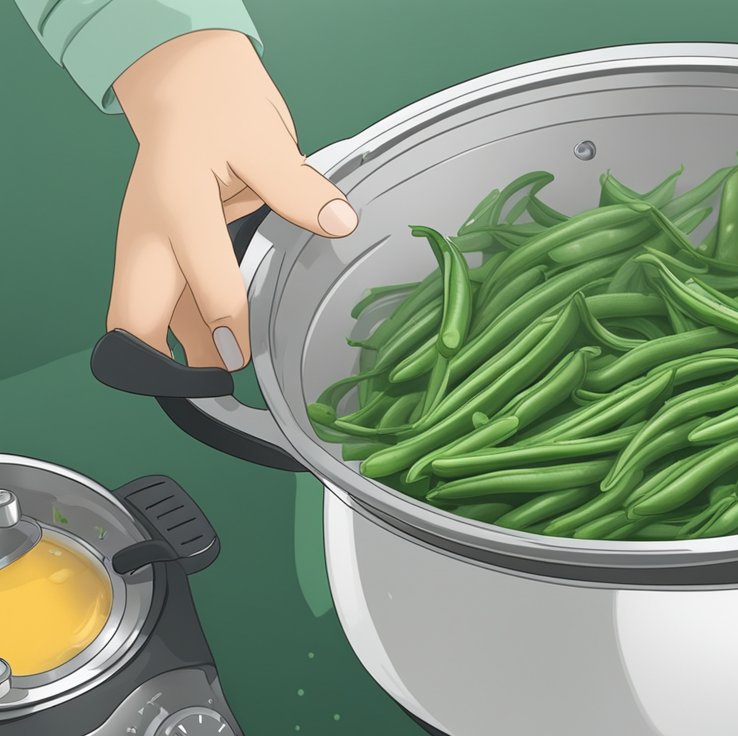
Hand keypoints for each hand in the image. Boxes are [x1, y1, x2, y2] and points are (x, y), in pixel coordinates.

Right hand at [109, 30, 357, 369]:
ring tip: (229, 386)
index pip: (203, 279)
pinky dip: (195, 329)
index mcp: (178, 206)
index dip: (224, 324)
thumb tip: (339, 219)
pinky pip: (172, 302)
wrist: (184, 82)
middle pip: (136, 317)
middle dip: (165, 362)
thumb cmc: (217, 103)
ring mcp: (152, 244)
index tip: (240, 358)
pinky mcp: (165, 250)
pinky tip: (230, 350)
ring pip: (153, 316)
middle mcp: (152, 233)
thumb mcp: (262, 138)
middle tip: (216, 388)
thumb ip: (297, 185)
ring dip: (184, 351)